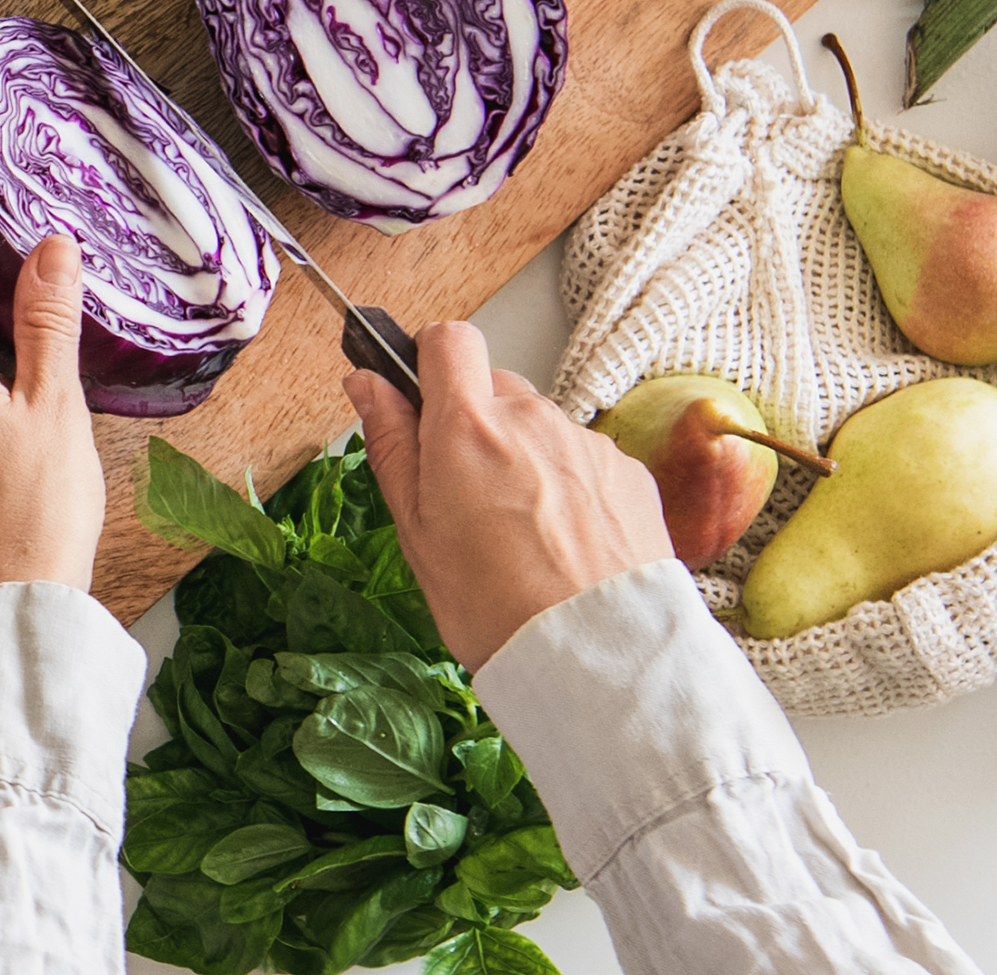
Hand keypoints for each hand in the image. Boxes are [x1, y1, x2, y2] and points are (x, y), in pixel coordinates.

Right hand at [346, 319, 670, 667]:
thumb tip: (367, 385)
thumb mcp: (416, 531)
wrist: (595, 656)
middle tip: (467, 496)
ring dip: (525, 459)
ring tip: (523, 534)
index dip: (429, 359)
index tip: (421, 397)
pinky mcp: (628, 471)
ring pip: (541, 427)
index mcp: (468, 428)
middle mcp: (532, 418)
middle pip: (495, 388)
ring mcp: (586, 443)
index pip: (448, 340)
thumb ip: (392, 445)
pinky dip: (570, 487)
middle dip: (476, 425)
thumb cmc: (496, 606)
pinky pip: (584, 460)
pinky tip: (565, 543)